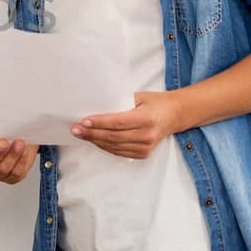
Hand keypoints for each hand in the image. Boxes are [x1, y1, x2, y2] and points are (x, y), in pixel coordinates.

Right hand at [0, 134, 37, 184]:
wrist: (22, 142)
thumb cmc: (7, 135)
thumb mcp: (0, 128)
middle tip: (3, 142)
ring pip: (2, 169)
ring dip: (12, 156)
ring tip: (19, 144)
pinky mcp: (11, 178)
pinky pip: (15, 173)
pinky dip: (21, 161)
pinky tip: (24, 152)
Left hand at [71, 91, 185, 158]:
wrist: (174, 115)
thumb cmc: (155, 102)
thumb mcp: (139, 97)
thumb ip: (120, 103)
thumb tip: (95, 107)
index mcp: (147, 118)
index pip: (117, 122)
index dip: (99, 123)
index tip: (83, 121)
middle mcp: (147, 135)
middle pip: (113, 137)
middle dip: (91, 133)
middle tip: (76, 129)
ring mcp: (146, 147)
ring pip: (114, 146)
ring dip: (95, 141)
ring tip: (81, 134)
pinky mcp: (143, 154)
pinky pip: (119, 152)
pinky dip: (105, 146)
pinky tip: (95, 140)